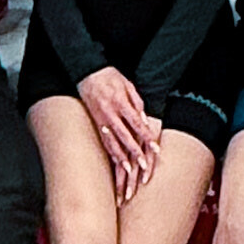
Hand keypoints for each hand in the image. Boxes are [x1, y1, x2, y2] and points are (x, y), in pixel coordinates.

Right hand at [79, 64, 160, 192]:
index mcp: (120, 102)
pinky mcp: (95, 123)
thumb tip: (145, 120)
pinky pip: (104, 141)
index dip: (146, 136)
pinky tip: (116, 162)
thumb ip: (137, 103)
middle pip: (124, 136)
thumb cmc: (110, 77)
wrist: (88, 73)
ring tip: (128, 170)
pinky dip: (110, 152)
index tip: (155, 148)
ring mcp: (101, 119)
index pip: (136, 123)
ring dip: (120, 157)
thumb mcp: (128, 85)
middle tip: (143, 165)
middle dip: (134, 151)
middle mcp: (110, 113)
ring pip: (111, 142)